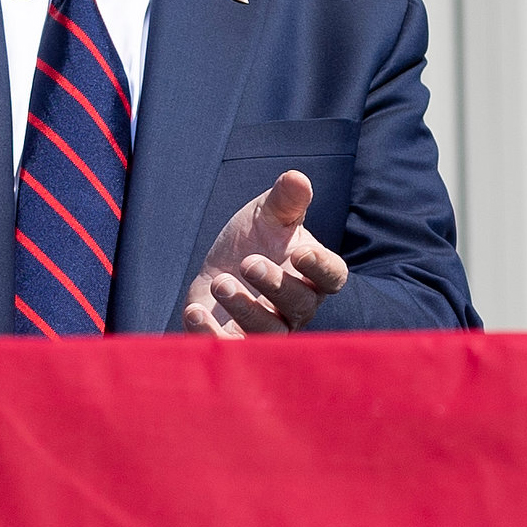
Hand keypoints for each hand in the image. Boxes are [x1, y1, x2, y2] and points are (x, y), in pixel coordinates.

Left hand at [178, 170, 349, 336]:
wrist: (220, 266)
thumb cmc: (255, 239)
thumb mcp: (267, 215)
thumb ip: (285, 201)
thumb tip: (297, 177)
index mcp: (313, 274)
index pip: (331, 276)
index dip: (320, 266)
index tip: (299, 251)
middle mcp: (297, 307)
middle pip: (299, 305)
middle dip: (275, 284)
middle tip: (248, 262)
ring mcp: (270, 329)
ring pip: (269, 331)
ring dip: (244, 308)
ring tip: (220, 281)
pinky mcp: (238, 344)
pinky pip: (232, 349)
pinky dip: (212, 334)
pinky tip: (195, 310)